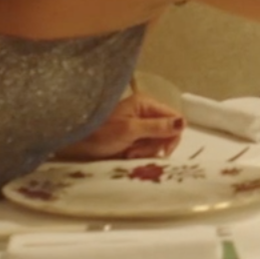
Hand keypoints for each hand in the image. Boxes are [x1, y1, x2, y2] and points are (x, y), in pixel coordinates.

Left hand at [54, 91, 185, 159]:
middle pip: (167, 131)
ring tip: (129, 153)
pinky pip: (148, 147)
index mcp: (145, 103)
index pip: (174, 117)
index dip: (173, 134)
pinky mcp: (134, 137)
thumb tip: (183, 123)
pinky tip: (127, 154)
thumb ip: (157, 127)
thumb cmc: (100, 133)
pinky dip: (140, 154)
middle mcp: (145, 112)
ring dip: (146, 151)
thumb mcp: (130, 130)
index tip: (163, 150)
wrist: (76, 143)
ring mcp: (140, 125)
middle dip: (155, 145)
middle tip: (136, 151)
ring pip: (158, 141)